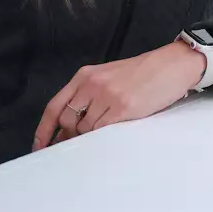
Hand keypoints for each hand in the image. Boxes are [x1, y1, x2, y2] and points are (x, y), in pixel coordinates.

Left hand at [33, 41, 205, 149]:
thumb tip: (73, 126)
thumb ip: (90, 95)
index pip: (54, 107)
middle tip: (76, 147)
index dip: (43, 131)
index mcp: (85, 75)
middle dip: (69, 137)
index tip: (39, 147)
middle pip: (66, 120)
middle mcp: (92, 84)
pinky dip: (101, 138)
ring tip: (100, 139)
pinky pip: (102, 130)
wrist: (173, 64)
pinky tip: (110, 136)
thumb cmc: (145, 73)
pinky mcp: (123, 107)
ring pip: (84, 128)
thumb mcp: (110, 76)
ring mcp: (107, 95)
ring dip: (89, 139)